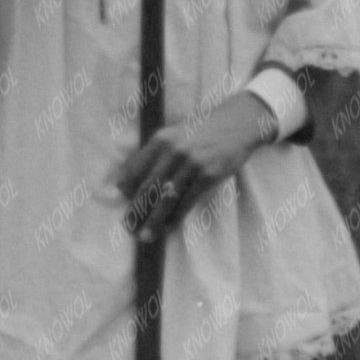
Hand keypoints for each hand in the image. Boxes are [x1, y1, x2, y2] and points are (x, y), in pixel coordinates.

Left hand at [115, 93, 276, 239]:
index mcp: (160, 140)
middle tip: (128, 227)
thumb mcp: (174, 135)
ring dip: (154, 220)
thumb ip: (155, 154)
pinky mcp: (208, 175)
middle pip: (148, 186)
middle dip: (136, 210)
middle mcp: (173, 150)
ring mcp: (191, 163)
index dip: (126, 190)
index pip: (134, 169)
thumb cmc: (201, 132)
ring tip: (145, 235)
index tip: (123, 204)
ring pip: (166, 198)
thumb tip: (131, 179)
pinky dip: (176, 217)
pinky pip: (187, 201)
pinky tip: (168, 227)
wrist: (236, 124)